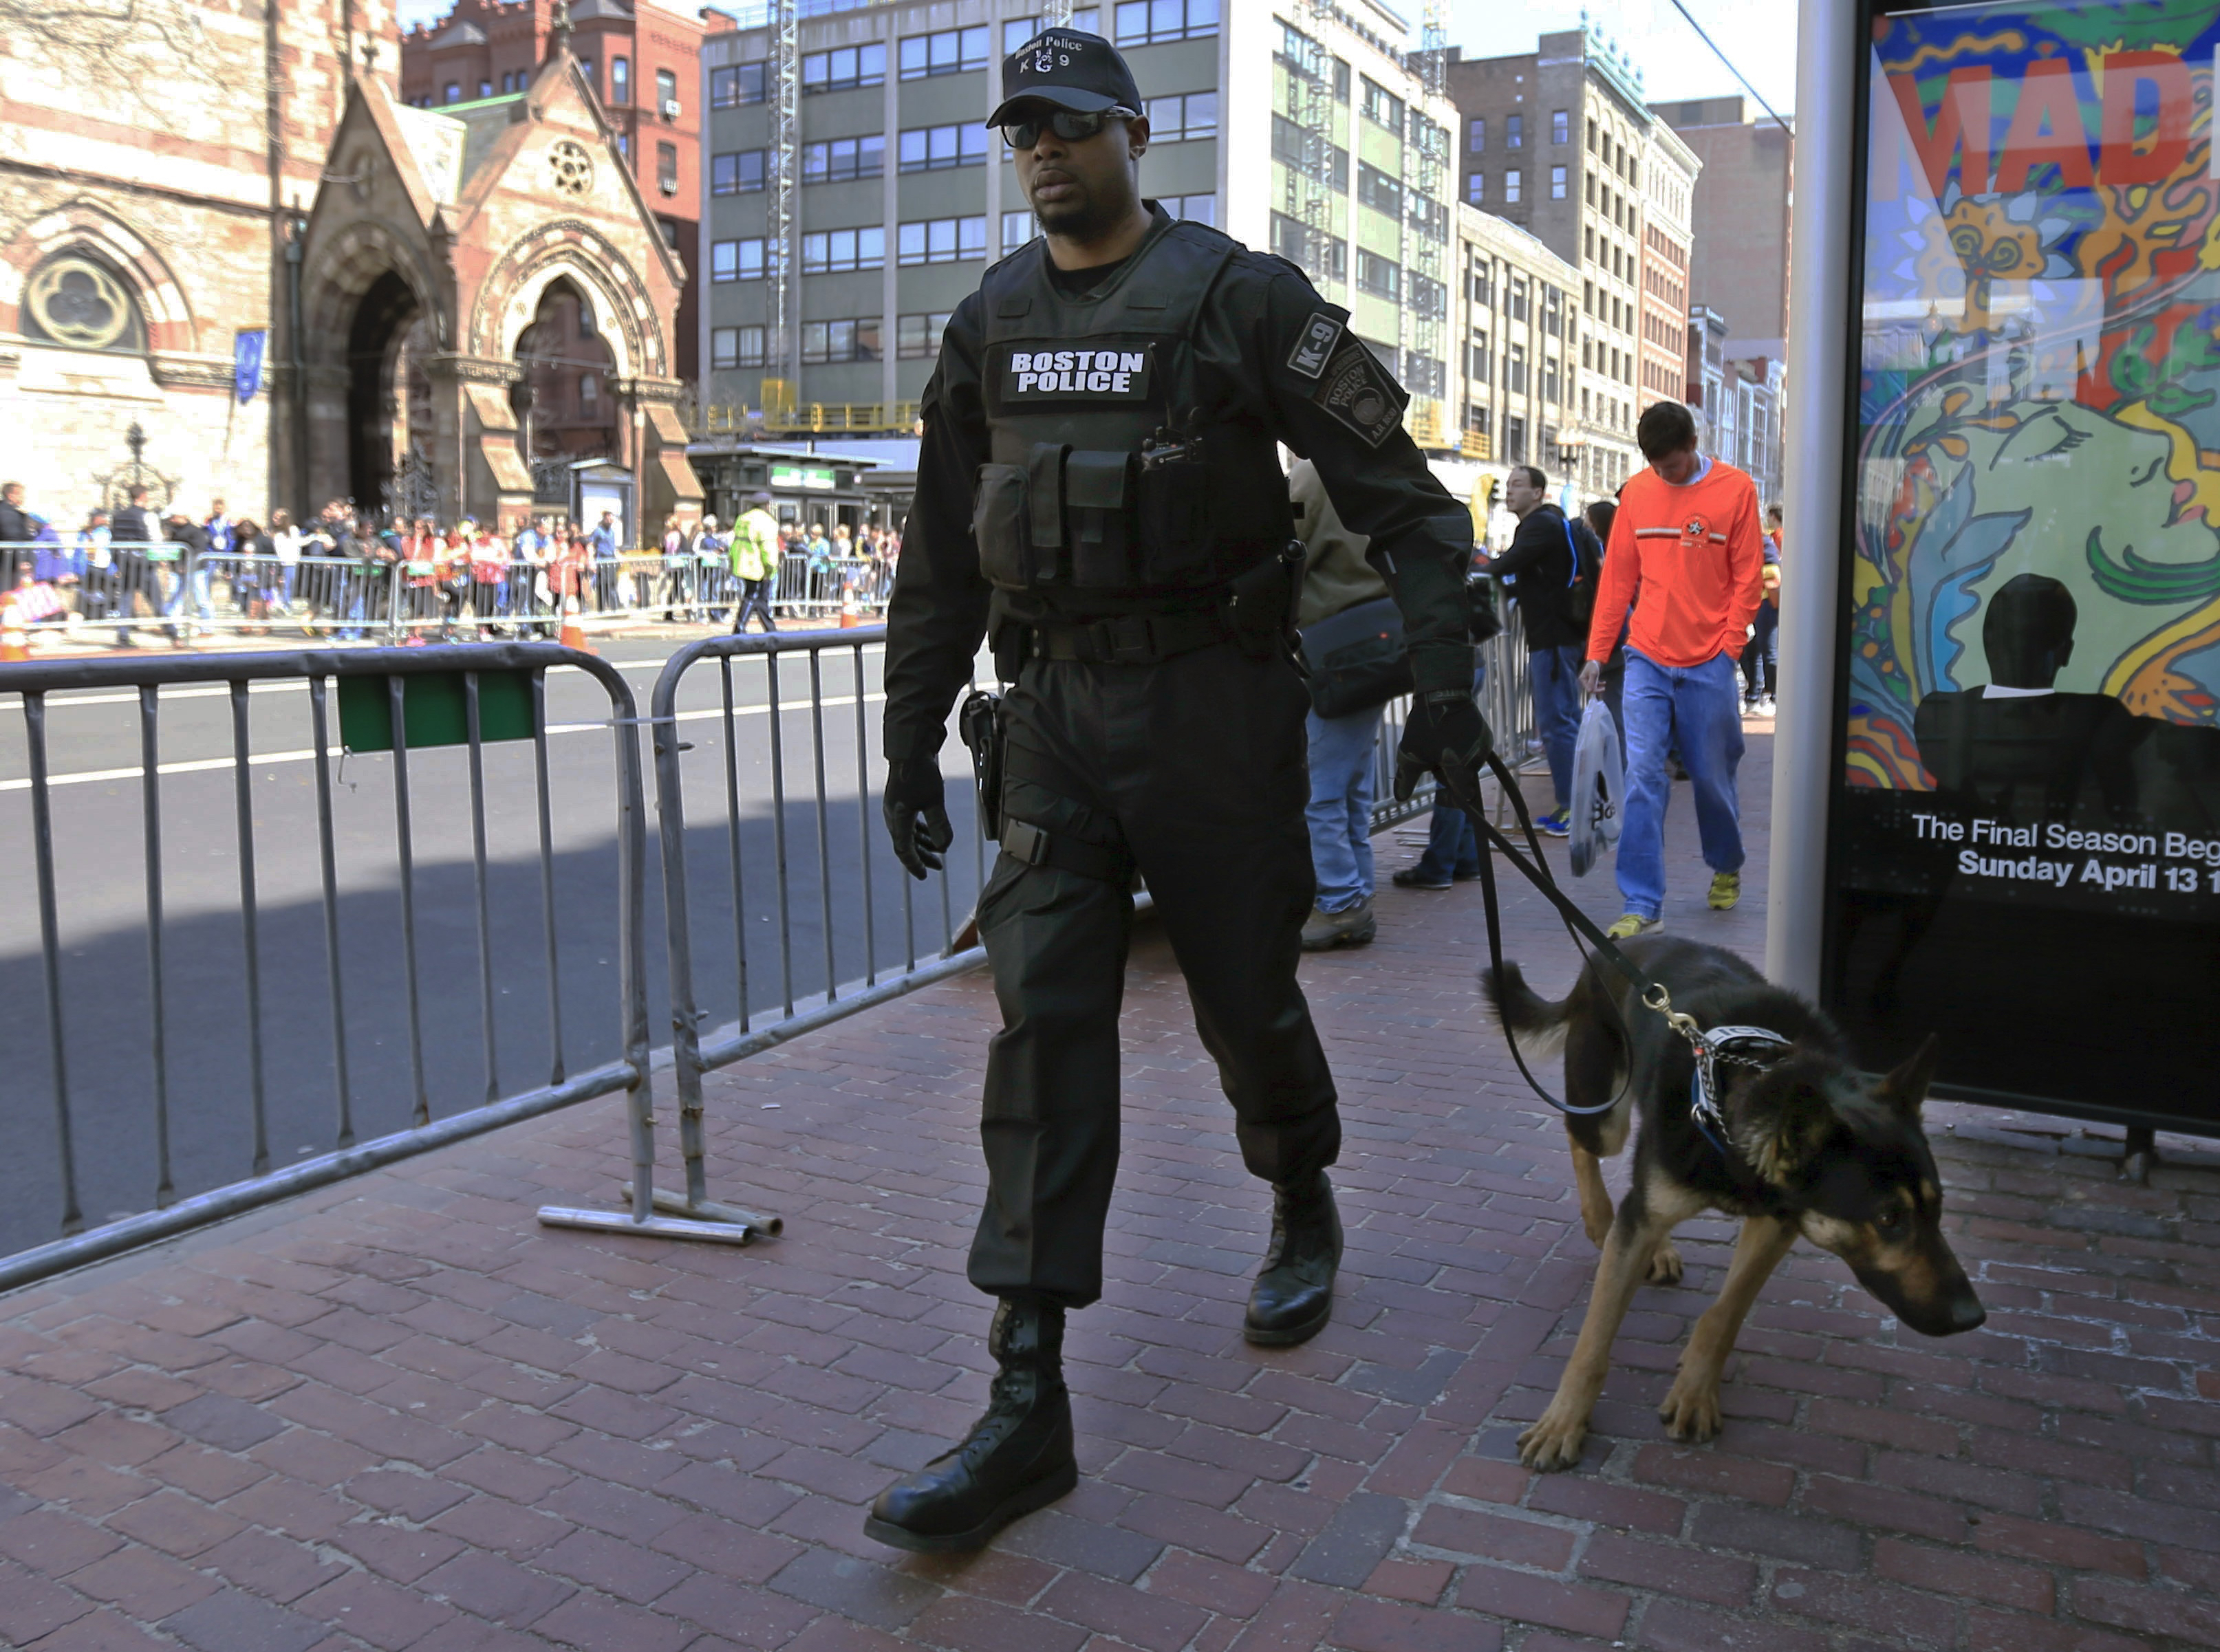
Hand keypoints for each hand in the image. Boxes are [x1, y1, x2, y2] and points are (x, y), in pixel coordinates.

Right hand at [883, 758, 953, 879]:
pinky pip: (910, 822)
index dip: (915, 864)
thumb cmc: (921, 774)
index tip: (925, 876)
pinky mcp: (902, 800)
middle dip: (923, 856)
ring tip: (939, 852)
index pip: (904, 850)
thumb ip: (939, 825)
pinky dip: (921, 831)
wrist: (910, 748)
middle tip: (939, 867)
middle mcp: (893, 816)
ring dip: (924, 844)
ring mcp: (897, 808)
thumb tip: (944, 848)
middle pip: (907, 844)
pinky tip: (932, 834)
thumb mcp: (934, 801)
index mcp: (897, 820)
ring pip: (909, 833)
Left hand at [1394, 687, 1492, 805]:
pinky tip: (1449, 740)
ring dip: (1456, 764)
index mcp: (1462, 768)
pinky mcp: (1486, 735)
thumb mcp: (1410, 754)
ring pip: (1469, 765)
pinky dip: (1462, 751)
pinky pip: (1474, 751)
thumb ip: (1406, 779)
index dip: (1449, 799)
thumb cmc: (1426, 725)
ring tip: (1440, 748)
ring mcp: (1484, 746)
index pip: (1463, 797)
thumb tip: (1400, 798)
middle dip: (1449, 776)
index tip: (1438, 796)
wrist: (1444, 691)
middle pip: (1464, 779)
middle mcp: (1478, 759)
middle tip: (1432, 763)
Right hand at [1579, 659, 1601, 697]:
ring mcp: (1588, 680)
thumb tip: (1590, 691)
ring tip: (1604, 686)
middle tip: (1604, 689)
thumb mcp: (1593, 674)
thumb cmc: (1593, 666)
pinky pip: (1595, 684)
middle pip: (1590, 688)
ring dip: (1599, 687)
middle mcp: (1585, 680)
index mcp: (1583, 679)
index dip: (1594, 690)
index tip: (1601, 689)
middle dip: (1597, 689)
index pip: (1588, 688)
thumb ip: (1591, 682)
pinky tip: (1604, 682)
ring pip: (1593, 687)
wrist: (1596, 659)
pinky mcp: (1592, 678)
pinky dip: (1600, 684)